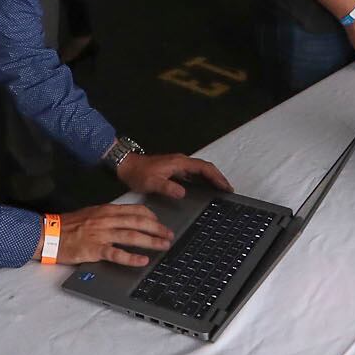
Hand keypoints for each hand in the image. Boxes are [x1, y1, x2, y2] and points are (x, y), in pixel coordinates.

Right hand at [56, 202, 175, 267]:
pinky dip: (131, 257)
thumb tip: (125, 220)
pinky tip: (142, 261)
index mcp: (106, 210)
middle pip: (138, 222)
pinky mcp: (94, 249)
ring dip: (150, 241)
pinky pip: (116, 254)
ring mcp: (101, 234)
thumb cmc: (68, 225)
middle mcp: (106, 220)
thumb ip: (108, 216)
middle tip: (170, 235)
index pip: (135, 210)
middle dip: (157, 229)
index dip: (151, 216)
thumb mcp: (90, 214)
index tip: (161, 223)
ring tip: (163, 246)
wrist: (48, 234)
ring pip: (131, 236)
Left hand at [116, 152, 233, 199]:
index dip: (216, 177)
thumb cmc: (138, 173)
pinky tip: (204, 188)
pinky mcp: (174, 169)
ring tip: (220, 189)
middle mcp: (181, 161)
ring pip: (200, 170)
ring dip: (211, 178)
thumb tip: (183, 193)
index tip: (225, 187)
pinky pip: (193, 173)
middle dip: (218, 177)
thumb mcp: (152, 182)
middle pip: (205, 167)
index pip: (204, 168)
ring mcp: (178, 164)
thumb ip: (168, 187)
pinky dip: (202, 179)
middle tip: (228, 190)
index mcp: (179, 163)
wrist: (126, 165)